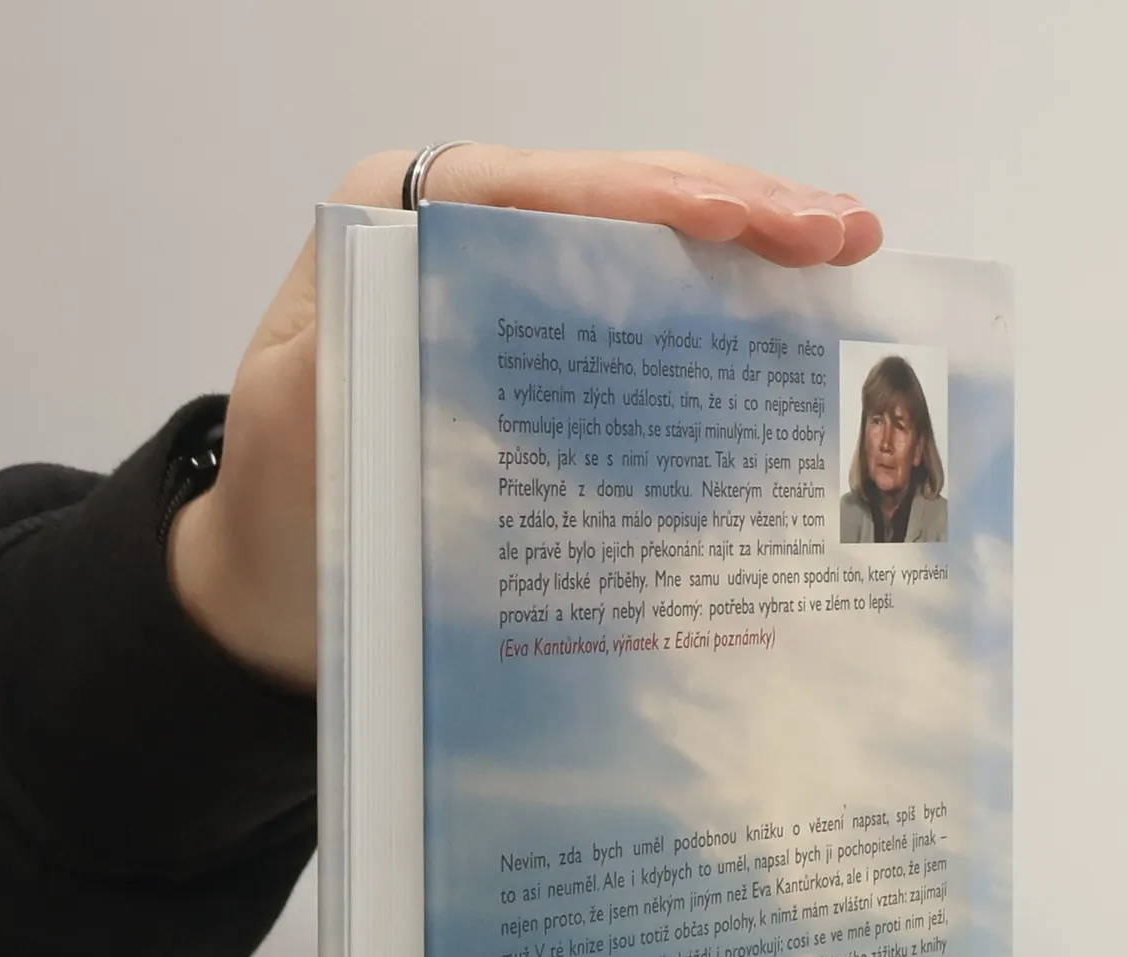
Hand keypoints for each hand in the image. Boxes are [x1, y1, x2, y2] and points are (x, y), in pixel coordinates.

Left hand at [168, 147, 884, 689]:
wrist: (282, 598)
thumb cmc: (287, 521)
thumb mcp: (301, 434)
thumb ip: (362, 352)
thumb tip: (456, 299)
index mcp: (394, 227)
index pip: (538, 188)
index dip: (650, 197)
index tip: (743, 223)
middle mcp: (458, 238)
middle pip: (610, 199)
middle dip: (732, 207)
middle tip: (842, 232)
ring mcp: (509, 291)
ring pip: (640, 245)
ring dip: (747, 247)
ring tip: (846, 250)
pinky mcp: (541, 354)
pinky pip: (638, 312)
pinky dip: (718, 308)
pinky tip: (791, 311)